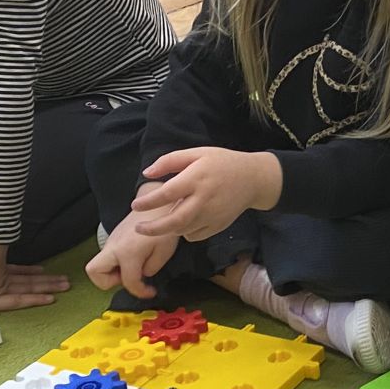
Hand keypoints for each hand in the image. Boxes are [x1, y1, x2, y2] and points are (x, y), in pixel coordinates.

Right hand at [87, 221, 179, 300]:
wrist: (158, 204)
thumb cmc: (164, 226)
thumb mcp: (164, 252)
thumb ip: (151, 269)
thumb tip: (142, 274)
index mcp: (128, 253)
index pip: (128, 282)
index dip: (140, 292)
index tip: (150, 291)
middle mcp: (113, 247)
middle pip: (94, 271)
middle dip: (109, 282)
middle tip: (128, 277)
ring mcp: (110, 242)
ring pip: (97, 265)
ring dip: (111, 273)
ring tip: (131, 268)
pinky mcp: (112, 238)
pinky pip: (107, 257)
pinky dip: (115, 264)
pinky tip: (133, 259)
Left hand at [131, 147, 279, 242]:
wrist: (254, 179)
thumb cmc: (222, 163)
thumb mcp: (197, 153)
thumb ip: (170, 161)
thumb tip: (147, 173)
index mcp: (197, 178)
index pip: (167, 193)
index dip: (148, 202)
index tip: (135, 205)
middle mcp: (204, 199)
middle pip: (174, 221)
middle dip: (152, 229)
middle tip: (138, 228)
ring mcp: (212, 215)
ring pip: (183, 230)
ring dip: (167, 229)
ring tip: (159, 223)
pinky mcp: (219, 225)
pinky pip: (195, 235)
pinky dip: (184, 232)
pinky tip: (182, 222)